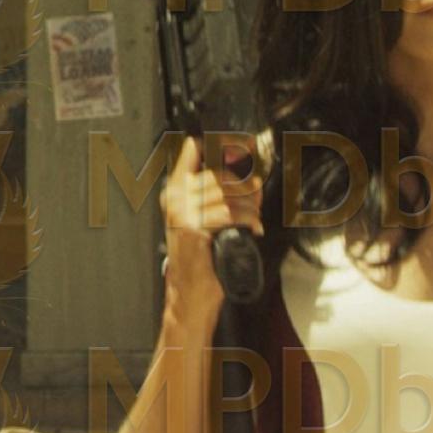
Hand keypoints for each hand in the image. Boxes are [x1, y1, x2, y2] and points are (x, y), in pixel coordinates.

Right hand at [159, 134, 263, 327]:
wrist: (190, 290)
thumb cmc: (202, 255)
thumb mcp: (206, 217)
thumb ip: (220, 193)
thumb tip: (252, 176)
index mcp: (174, 188)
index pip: (194, 151)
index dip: (223, 143)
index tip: (248, 141)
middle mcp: (174, 197)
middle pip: (219, 175)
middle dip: (246, 186)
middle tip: (258, 199)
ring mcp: (180, 212)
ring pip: (226, 195)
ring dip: (250, 206)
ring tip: (256, 218)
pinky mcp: (191, 229)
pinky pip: (227, 214)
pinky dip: (247, 220)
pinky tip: (254, 228)